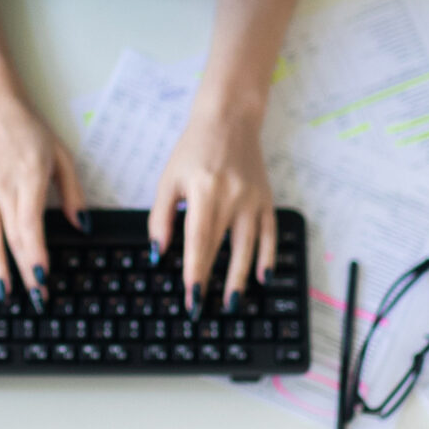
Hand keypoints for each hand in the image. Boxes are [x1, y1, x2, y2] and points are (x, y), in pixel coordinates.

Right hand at [0, 86, 85, 303]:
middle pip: (13, 237)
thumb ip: (73, 192)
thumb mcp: (61, 155)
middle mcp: (4, 188)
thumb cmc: (27, 128)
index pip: (31, 225)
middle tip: (35, 297)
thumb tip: (82, 224)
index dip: (36, 253)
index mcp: (29, 179)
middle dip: (24, 270)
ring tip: (2, 291)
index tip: (43, 275)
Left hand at [148, 92, 275, 314]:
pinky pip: (270, 233)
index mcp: (204, 191)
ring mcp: (252, 199)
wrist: (229, 119)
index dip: (195, 272)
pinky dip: (269, 257)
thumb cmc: (194, 149)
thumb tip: (158, 253)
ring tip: (233, 303)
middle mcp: (232, 197)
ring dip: (241, 278)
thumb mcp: (169, 179)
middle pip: (222, 249)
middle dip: (213, 282)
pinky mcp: (266, 198)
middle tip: (204, 309)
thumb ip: (161, 217)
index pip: (198, 241)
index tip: (190, 297)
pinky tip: (264, 278)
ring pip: (249, 247)